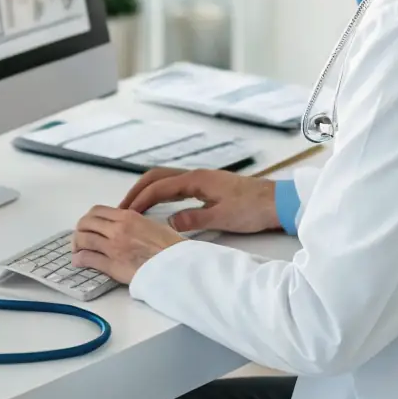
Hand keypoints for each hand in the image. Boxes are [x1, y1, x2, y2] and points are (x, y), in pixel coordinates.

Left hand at [72, 206, 181, 284]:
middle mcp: (117, 229)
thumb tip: (124, 226)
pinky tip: (79, 261)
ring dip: (76, 244)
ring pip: (83, 240)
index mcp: (128, 216)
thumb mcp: (152, 224)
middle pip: (86, 223)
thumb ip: (134, 223)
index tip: (89, 224)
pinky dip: (80, 259)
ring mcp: (113, 247)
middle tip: (80, 237)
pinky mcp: (111, 265)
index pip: (97, 211)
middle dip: (80, 230)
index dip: (89, 217)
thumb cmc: (170, 247)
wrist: (175, 266)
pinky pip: (88, 259)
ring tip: (77, 250)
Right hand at [119, 167, 281, 234]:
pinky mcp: (207, 186)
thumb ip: (195, 220)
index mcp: (197, 180)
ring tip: (134, 207)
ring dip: (148, 191)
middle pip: (157, 177)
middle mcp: (196, 175)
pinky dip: (161, 193)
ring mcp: (202, 179)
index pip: (159, 187)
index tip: (124, 214)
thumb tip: (168, 223)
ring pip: (166, 179)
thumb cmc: (252, 208)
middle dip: (137, 191)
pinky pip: (176, 186)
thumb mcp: (223, 218)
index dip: (139, 200)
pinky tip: (159, 206)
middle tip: (121, 208)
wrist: (276, 202)